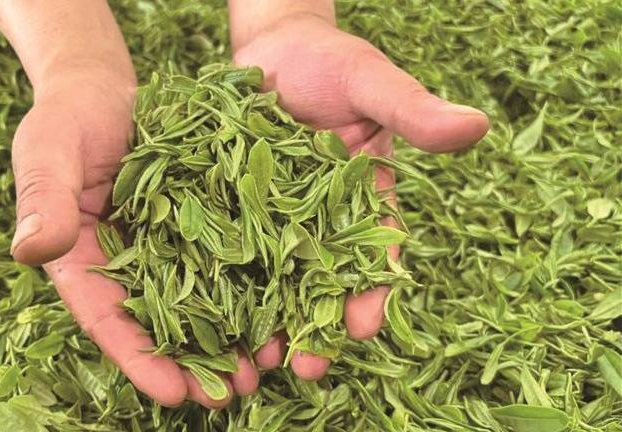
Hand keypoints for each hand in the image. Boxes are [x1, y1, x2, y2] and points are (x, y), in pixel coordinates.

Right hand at [9, 68, 258, 409]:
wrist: (105, 88)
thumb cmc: (66, 117)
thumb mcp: (48, 151)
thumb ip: (43, 200)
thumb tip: (32, 251)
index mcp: (81, 258)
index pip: (106, 317)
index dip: (138, 359)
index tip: (172, 395)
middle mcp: (127, 261)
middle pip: (159, 322)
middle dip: (194, 362)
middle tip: (230, 395)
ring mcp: (166, 243)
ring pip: (200, 298)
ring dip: (230, 334)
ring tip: (264, 365)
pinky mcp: (200, 219)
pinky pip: (227, 254)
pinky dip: (252, 283)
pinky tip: (281, 306)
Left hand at [232, 12, 488, 378]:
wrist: (272, 46)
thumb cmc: (330, 60)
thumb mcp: (372, 83)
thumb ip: (413, 110)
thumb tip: (477, 126)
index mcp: (362, 198)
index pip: (373, 254)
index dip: (371, 292)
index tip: (363, 328)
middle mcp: (319, 217)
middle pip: (318, 281)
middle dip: (312, 327)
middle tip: (302, 368)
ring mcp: (273, 215)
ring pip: (271, 277)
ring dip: (263, 319)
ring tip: (251, 360)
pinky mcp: (232, 207)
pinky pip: (225, 248)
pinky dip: (218, 283)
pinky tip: (206, 318)